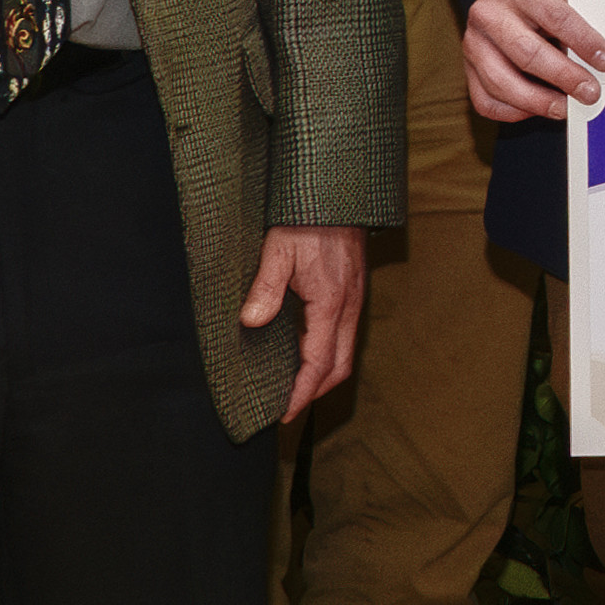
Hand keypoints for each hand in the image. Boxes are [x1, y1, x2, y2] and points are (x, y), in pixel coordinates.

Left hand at [241, 226, 370, 416]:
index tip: (285, 413)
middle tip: (288, 407)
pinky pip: (344, 334)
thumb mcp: (278, 249)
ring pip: (346, 351)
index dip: (302, 393)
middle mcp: (349, 306)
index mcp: (331, 303)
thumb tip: (250, 323)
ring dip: (323, 374)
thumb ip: (266, 288)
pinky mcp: (352, 290)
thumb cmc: (307, 217)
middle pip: (340, 366)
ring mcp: (354, 299)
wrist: (337, 191)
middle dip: (316, 392)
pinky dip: (328, 353)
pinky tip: (307, 349)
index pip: (319, 364)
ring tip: (296, 385)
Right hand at [466, 0, 604, 123]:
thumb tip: (599, 58)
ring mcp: (474, 43)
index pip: (554, 16)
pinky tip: (536, 108)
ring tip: (566, 107)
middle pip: (527, 53)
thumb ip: (575, 20)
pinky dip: (513, 111)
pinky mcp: (468, 68)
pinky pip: (486, 101)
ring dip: (539, 102)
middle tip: (589, 92)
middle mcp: (489, 14)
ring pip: (502, 81)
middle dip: (563, 77)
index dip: (583, 41)